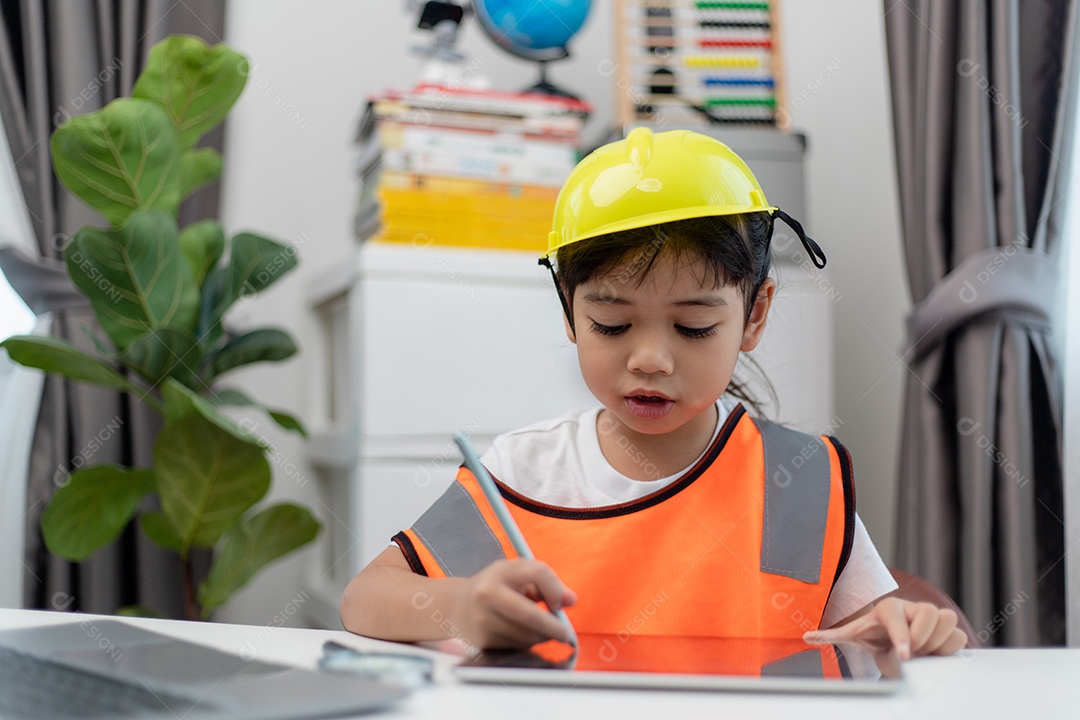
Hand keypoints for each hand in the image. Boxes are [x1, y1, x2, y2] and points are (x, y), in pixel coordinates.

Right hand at [448, 559, 575, 648]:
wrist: (457, 607)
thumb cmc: (497, 587)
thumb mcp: (517, 575)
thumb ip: (546, 582)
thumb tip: (570, 600)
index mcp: (500, 571)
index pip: (538, 573)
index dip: (555, 589)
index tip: (560, 604)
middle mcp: (486, 594)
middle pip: (529, 614)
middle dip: (553, 627)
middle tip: (566, 635)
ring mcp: (482, 620)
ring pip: (525, 635)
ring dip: (541, 637)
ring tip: (540, 631)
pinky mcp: (481, 641)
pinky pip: (516, 647)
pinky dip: (526, 644)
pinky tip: (520, 635)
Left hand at [803, 597, 967, 659]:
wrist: (891, 639)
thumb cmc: (873, 635)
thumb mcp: (853, 636)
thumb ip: (831, 635)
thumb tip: (806, 636)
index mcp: (887, 608)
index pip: (897, 616)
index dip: (902, 635)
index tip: (904, 655)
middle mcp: (911, 607)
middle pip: (930, 614)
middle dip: (923, 637)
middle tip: (912, 652)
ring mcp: (931, 616)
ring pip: (948, 621)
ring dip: (938, 642)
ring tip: (922, 651)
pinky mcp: (948, 628)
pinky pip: (960, 636)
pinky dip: (951, 648)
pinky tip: (935, 653)